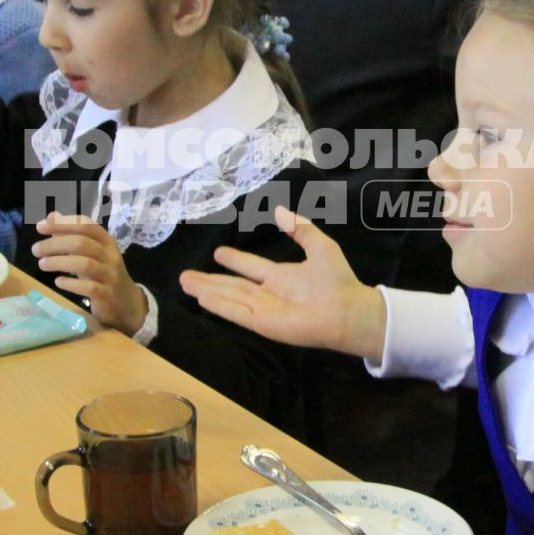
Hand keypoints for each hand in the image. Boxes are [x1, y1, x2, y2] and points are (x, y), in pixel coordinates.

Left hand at [33, 213, 147, 334]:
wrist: (126, 302)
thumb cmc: (103, 272)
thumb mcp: (91, 252)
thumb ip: (72, 234)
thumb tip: (52, 216)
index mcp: (106, 241)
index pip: (86, 225)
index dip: (63, 223)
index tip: (41, 226)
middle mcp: (110, 255)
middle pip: (82, 243)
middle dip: (55, 244)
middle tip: (35, 250)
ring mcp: (110, 276)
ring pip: (85, 264)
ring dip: (59, 262)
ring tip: (42, 264)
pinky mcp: (107, 295)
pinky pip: (89, 288)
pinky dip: (71, 284)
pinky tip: (58, 282)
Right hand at [179, 207, 387, 360]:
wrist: (348, 310)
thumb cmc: (337, 280)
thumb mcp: (319, 246)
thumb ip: (300, 229)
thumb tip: (280, 210)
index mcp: (281, 277)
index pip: (250, 267)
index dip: (234, 260)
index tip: (218, 252)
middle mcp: (268, 294)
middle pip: (232, 286)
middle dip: (209, 280)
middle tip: (185, 276)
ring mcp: (263, 310)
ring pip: (229, 298)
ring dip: (207, 291)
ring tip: (185, 284)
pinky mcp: (263, 324)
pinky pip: (236, 313)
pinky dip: (219, 306)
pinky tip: (202, 298)